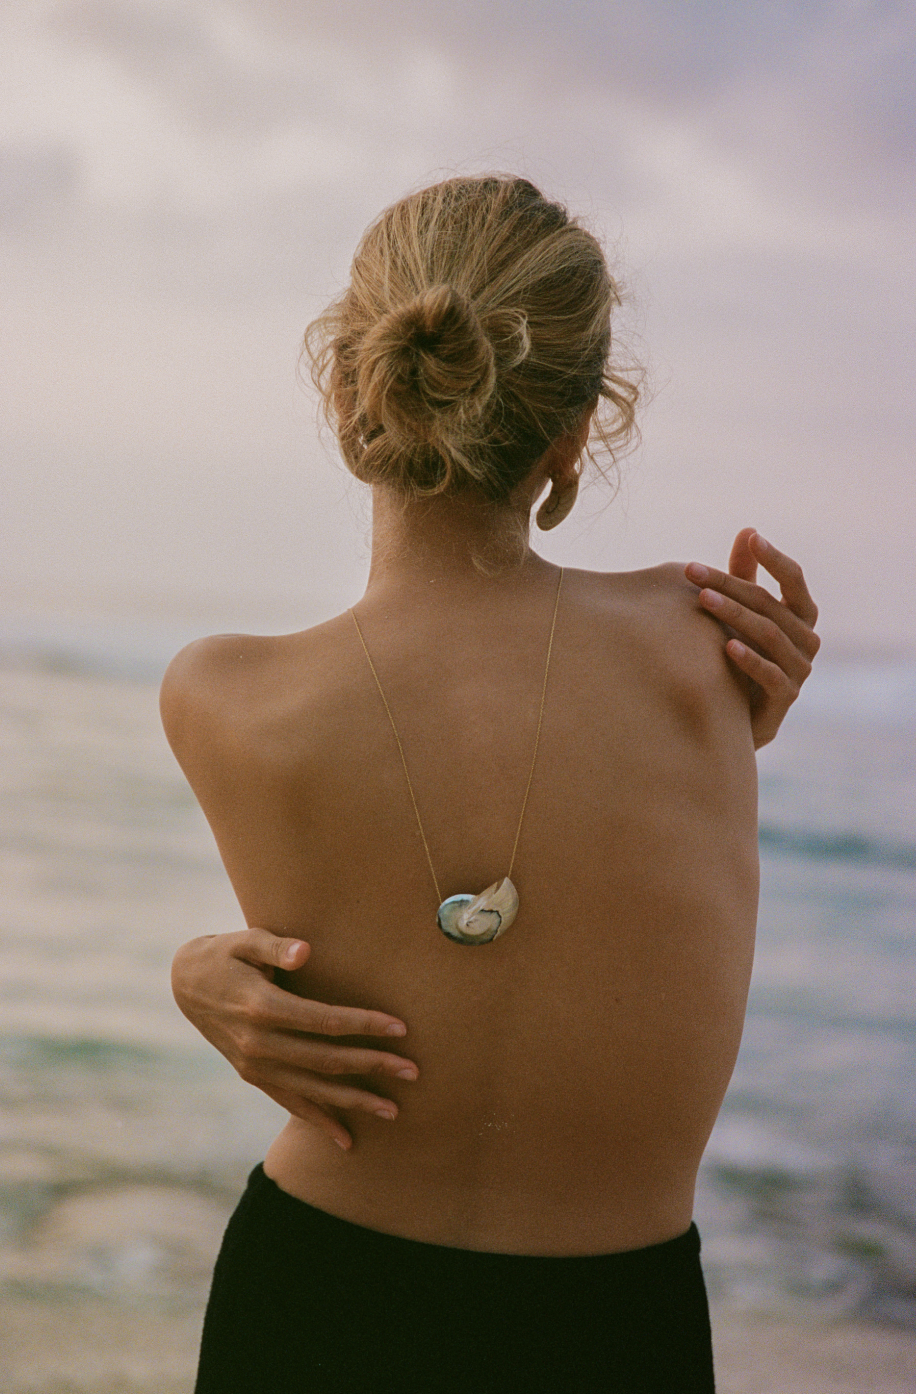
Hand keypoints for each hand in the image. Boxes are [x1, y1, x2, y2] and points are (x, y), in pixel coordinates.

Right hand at [170, 929, 417, 1150]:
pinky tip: (347, 1140)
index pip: (325, 1022)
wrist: (186, 985)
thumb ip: (276, 945)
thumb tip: (304, 952)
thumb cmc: (227, 955)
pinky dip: (319, 1122)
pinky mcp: (254, 1077)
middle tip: (413, 1071)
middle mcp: (259, 1044)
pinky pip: (291, 1104)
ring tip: (393, 1110)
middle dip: (372, 1066)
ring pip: (313, 1090)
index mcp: (262, 1008)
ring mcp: (255, 1066)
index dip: (364, 1025)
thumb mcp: (245, 940)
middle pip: (326, 1060)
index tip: (400, 1028)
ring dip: (354, 1101)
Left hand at [685, 528, 819, 748]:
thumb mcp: (743, 614)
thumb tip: (749, 530)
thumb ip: (747, 576)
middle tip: (692, 571)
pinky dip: (750, 659)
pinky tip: (726, 646)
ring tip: (703, 600)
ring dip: (735, 615)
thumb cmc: (741, 656)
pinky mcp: (786, 698)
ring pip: (770, 635)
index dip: (775, 558)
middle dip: (730, 585)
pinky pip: (771, 675)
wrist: (738, 718)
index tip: (753, 538)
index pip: (794, 580)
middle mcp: (806, 640)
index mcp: (800, 615)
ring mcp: (799, 670)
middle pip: (770, 604)